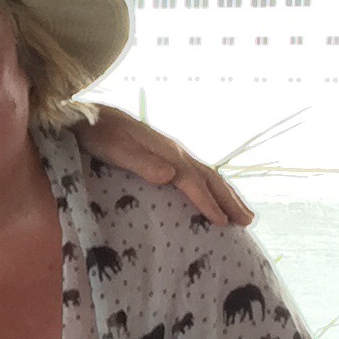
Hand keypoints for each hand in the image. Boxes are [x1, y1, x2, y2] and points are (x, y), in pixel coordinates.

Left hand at [83, 106, 249, 227]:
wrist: (90, 116)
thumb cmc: (100, 135)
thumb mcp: (116, 150)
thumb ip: (142, 163)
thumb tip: (171, 176)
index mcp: (166, 153)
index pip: (193, 181)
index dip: (207, 202)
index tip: (222, 223)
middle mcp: (175, 152)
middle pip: (209, 178)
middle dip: (229, 200)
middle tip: (248, 221)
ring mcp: (172, 153)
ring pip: (206, 176)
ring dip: (225, 195)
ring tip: (242, 214)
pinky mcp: (165, 155)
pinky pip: (197, 175)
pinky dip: (210, 189)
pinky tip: (211, 197)